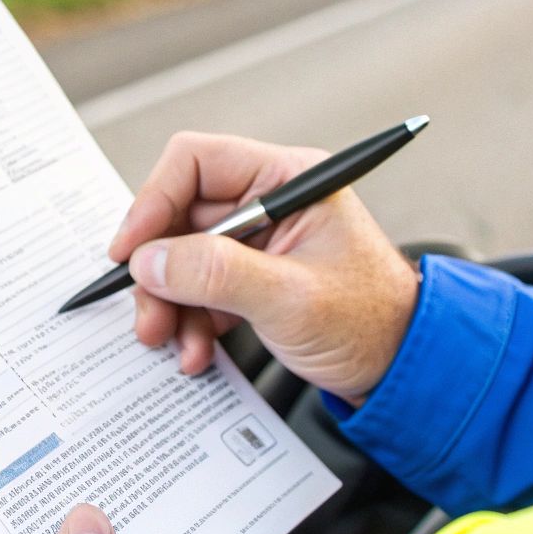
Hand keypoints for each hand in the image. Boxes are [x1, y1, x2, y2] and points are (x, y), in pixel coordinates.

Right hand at [109, 131, 419, 405]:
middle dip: (159, 270)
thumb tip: (148, 259)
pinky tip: (197, 350)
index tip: (130, 251)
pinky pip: (201, 288)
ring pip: (184, 257)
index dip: (153, 201)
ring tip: (171, 340)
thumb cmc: (372, 323)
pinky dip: (191, 320)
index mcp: (289, 179)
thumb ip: (215, 273)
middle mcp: (271, 201)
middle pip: (181, 216)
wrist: (402, 370)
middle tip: (147, 313)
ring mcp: (261, 241)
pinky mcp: (254, 278)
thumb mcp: (288, 298)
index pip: (197, 162)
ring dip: (170, 303)